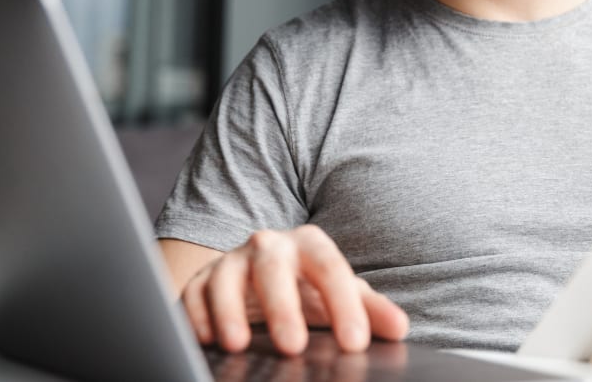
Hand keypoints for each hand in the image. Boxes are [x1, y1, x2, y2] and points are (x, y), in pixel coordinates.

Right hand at [180, 224, 408, 355]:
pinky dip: (196, 316)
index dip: (344, 305)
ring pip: (225, 278)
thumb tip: (399, 328)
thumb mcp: (341, 295)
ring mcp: (231, 261)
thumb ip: (370, 310)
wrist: (262, 275)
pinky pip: (192, 294)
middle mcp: (268, 246)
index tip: (355, 342)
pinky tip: (206, 339)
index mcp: (309, 245)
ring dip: (229, 312)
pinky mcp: (199, 280)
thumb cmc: (307, 287)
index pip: (330, 269)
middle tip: (295, 346)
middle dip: (283, 307)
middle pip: (274, 269)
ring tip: (237, 345)